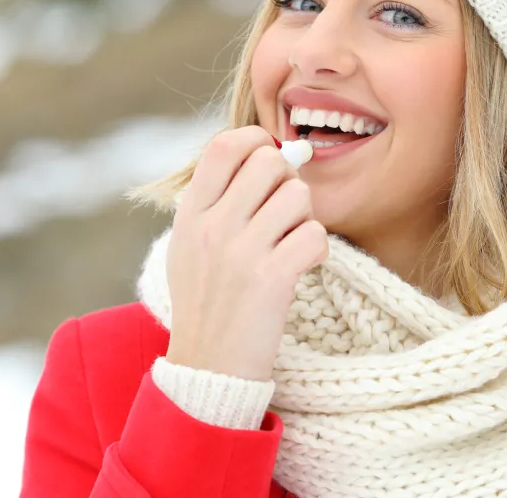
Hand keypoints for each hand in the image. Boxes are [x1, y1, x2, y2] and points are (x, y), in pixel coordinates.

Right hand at [165, 126, 327, 381]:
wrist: (208, 367)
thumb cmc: (206, 301)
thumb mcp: (190, 244)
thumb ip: (218, 199)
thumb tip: (274, 153)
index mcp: (191, 213)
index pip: (225, 145)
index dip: (256, 141)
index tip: (267, 160)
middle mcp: (213, 227)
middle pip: (270, 162)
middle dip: (286, 180)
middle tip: (282, 211)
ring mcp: (241, 253)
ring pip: (299, 195)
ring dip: (303, 218)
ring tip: (287, 244)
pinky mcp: (272, 280)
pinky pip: (315, 235)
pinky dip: (316, 250)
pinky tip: (300, 266)